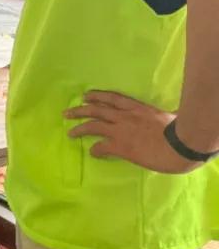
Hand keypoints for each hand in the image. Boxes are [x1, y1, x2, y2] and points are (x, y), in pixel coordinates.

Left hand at [65, 91, 194, 173]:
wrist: (182, 144)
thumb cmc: (180, 130)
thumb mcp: (167, 116)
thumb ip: (160, 115)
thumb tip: (166, 116)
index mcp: (137, 107)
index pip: (112, 98)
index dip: (97, 96)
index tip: (85, 96)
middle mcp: (124, 116)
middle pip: (96, 109)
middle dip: (80, 111)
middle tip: (67, 113)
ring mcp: (121, 131)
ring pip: (93, 126)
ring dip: (79, 129)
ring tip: (70, 133)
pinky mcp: (121, 146)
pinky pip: (101, 147)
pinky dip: (95, 150)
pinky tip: (92, 153)